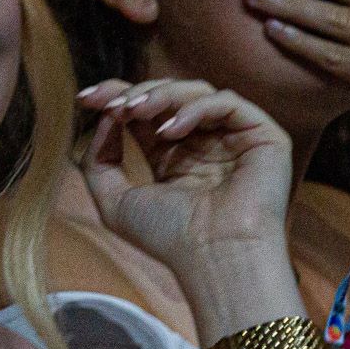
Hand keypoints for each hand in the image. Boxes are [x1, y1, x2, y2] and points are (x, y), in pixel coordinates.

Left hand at [79, 78, 292, 270]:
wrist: (215, 258)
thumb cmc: (170, 238)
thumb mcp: (116, 203)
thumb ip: (99, 162)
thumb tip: (104, 120)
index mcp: (175, 157)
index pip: (147, 113)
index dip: (117, 97)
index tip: (87, 98)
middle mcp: (205, 142)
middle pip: (169, 94)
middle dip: (136, 92)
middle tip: (114, 105)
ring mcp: (234, 137)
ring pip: (197, 91)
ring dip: (161, 94)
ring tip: (136, 111)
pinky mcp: (262, 135)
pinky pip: (227, 102)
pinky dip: (195, 108)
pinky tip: (171, 131)